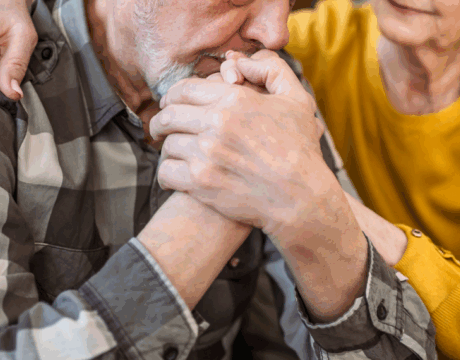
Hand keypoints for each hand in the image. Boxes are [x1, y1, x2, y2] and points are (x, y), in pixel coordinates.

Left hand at [150, 50, 327, 235]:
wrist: (301, 197)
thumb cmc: (300, 149)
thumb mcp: (297, 100)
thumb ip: (271, 70)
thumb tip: (239, 62)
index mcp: (233, 99)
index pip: (184, 90)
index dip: (171, 97)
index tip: (169, 106)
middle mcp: (216, 123)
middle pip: (168, 116)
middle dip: (159, 123)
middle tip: (159, 130)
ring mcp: (206, 153)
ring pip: (167, 144)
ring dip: (166, 149)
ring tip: (171, 155)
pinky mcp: (200, 182)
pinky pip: (166, 172)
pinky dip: (165, 175)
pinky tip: (173, 177)